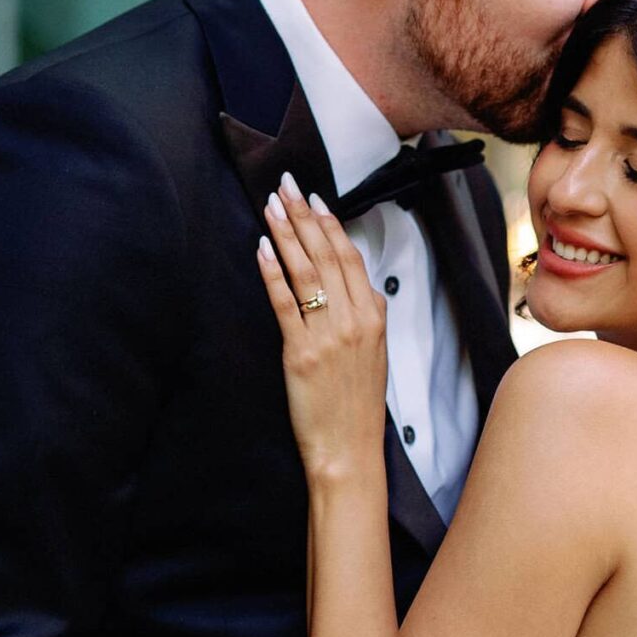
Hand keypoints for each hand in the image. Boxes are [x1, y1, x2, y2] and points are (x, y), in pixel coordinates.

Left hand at [256, 177, 388, 483]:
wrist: (349, 450)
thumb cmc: (357, 406)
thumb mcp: (375, 356)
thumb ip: (367, 318)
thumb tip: (357, 288)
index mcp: (374, 319)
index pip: (351, 259)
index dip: (331, 225)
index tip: (314, 199)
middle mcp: (354, 321)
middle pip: (327, 256)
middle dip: (303, 216)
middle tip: (286, 185)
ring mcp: (328, 336)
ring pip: (306, 271)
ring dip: (285, 234)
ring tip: (270, 206)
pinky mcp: (301, 353)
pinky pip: (285, 303)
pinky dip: (272, 272)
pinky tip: (260, 248)